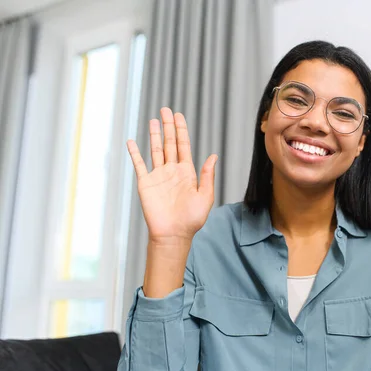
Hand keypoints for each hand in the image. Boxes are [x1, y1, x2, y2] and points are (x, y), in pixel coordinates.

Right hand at [127, 107, 216, 244]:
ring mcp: (158, 176)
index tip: (179, 116)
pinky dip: (135, 153)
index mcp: (187, 172)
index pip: (184, 146)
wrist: (174, 234)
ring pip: (155, 150)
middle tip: (166, 110)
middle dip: (169, 126)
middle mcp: (172, 171)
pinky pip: (139, 165)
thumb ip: (207, 175)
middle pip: (169, 143)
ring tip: (154, 120)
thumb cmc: (192, 220)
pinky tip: (131, 141)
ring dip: (154, 135)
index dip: (181, 130)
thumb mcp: (205, 196)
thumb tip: (213, 156)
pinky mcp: (146, 184)